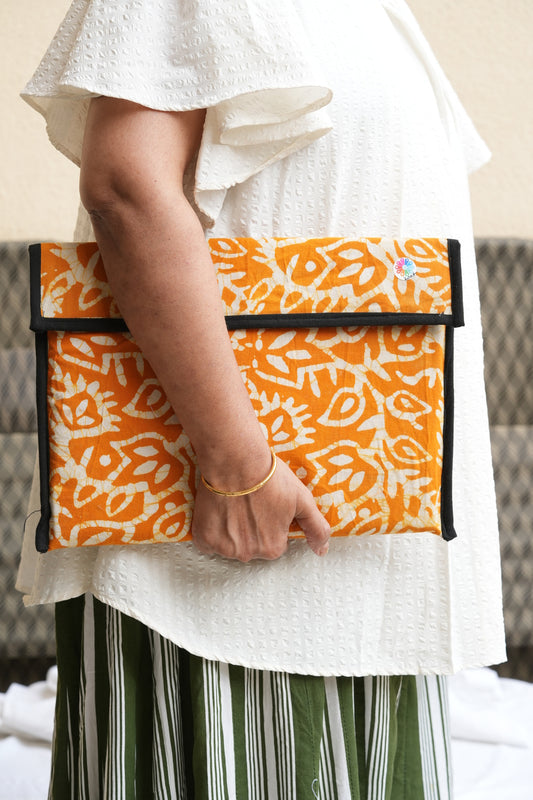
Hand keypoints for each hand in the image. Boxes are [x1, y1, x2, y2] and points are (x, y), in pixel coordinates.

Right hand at [191, 458, 330, 561]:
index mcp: (273, 548)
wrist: (236, 461)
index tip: (265, 506)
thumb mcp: (302, 500)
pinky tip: (218, 511)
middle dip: (251, 529)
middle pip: (251, 546)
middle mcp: (248, 554)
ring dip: (231, 530)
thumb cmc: (270, 478)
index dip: (271, 523)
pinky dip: (211, 530)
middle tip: (249, 503)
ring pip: (229, 544)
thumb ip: (316, 528)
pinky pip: (207, 542)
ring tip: (234, 505)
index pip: (275, 543)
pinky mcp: (203, 538)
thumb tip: (322, 551)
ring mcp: (224, 548)